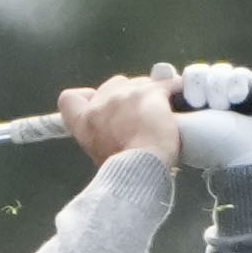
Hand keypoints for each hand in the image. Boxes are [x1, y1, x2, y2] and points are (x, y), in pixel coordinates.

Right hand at [59, 71, 182, 171]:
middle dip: (126, 95)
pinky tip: (182, 99)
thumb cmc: (122, 170)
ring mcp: (125, 95)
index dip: (85, 98)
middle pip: (112, 84)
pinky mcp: (150, 92)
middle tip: (139, 115)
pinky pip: (168, 83)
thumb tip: (119, 127)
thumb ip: (103, 133)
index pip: (69, 98)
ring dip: (150, 93)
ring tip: (161, 113)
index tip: (100, 105)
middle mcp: (100, 103)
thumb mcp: (100, 153)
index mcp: (83, 122)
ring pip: (141, 82)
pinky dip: (176, 90)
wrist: (141, 169)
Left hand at [168, 59, 251, 173]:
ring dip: (218, 86)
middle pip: (196, 73)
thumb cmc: (208, 142)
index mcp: (182, 113)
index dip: (174, 79)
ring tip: (223, 105)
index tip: (167, 75)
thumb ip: (161, 99)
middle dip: (198, 85)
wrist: (250, 151)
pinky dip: (238, 83)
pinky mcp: (248, 93)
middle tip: (199, 103)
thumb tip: (160, 70)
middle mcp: (204, 104)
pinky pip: (240, 74)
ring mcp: (227, 98)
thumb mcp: (176, 124)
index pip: (174, 83)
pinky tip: (238, 99)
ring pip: (217, 72)